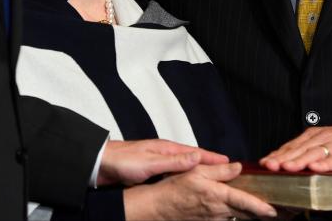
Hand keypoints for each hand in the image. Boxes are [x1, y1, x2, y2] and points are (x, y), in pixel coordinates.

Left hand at [98, 139, 227, 186]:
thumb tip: (197, 156)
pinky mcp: (151, 171)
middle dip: (210, 164)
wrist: (100, 165)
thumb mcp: (150, 163)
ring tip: (213, 177)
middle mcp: (165, 153)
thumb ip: (174, 161)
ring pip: (184, 167)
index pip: (196, 153)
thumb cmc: (122, 162)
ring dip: (199, 171)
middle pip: (193, 159)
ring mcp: (158, 162)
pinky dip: (185, 177)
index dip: (213, 158)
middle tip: (228, 170)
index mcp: (167, 149)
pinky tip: (187, 183)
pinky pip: (174, 174)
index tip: (230, 162)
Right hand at [124, 163, 276, 219]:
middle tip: (281, 211)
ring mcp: (214, 219)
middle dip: (264, 213)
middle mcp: (219, 212)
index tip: (275, 210)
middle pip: (247, 214)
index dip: (262, 208)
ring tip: (266, 210)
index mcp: (217, 196)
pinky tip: (243, 210)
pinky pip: (227, 218)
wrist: (157, 209)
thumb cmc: (173, 190)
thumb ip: (219, 170)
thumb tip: (238, 167)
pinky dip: (238, 214)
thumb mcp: (196, 172)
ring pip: (239, 217)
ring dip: (252, 214)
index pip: (245, 203)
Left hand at [259, 120, 331, 172]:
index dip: (278, 153)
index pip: (293, 145)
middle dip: (282, 157)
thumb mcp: (329, 144)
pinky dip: (325, 164)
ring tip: (285, 167)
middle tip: (268, 165)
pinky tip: (315, 168)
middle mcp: (324, 137)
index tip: (263, 163)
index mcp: (316, 135)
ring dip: (299, 160)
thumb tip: (291, 165)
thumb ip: (313, 152)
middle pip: (300, 149)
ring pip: (315, 153)